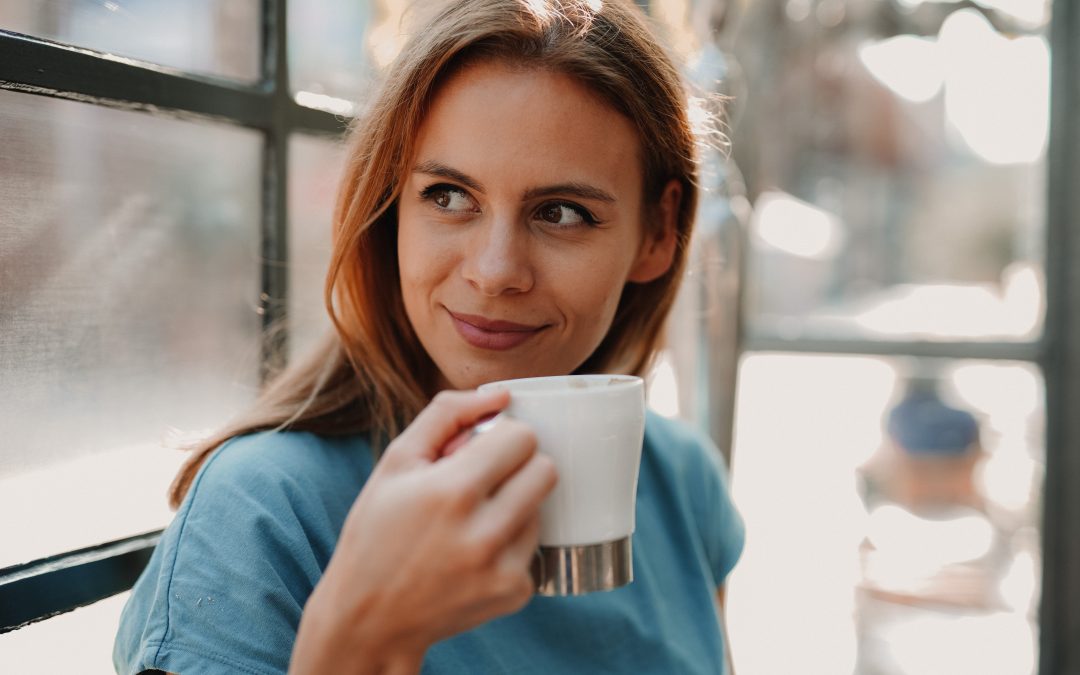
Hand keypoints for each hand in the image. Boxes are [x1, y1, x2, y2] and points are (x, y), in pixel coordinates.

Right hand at [290, 389, 557, 674]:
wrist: (370, 618)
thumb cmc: (377, 531)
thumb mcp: (396, 461)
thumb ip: (447, 415)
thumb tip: (503, 394)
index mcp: (452, 492)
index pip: (522, 438)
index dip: (501, 437)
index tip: (480, 450)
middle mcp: (483, 533)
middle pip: (545, 470)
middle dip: (519, 466)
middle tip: (485, 479)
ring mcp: (503, 568)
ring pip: (542, 508)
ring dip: (515, 505)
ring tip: (472, 521)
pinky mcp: (515, 593)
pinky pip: (534, 547)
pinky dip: (511, 544)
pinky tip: (474, 553)